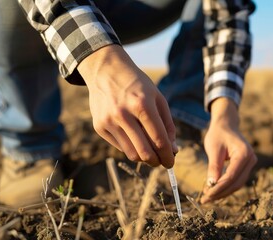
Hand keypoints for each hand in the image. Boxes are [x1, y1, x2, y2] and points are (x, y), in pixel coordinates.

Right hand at [78, 44, 177, 167]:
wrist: (106, 71)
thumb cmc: (137, 85)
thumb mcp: (157, 98)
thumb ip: (167, 124)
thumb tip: (173, 150)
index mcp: (142, 105)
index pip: (159, 139)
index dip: (167, 155)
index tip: (171, 162)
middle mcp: (123, 114)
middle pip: (144, 152)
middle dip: (156, 161)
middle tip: (162, 162)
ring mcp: (109, 121)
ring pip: (131, 153)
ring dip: (144, 158)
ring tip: (151, 153)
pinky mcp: (99, 126)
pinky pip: (120, 146)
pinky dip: (131, 147)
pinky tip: (135, 139)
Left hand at [201, 98, 256, 203]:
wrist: (226, 124)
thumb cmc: (218, 134)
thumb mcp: (213, 149)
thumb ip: (214, 167)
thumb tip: (211, 186)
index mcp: (244, 153)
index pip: (231, 176)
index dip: (219, 188)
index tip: (206, 196)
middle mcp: (251, 159)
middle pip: (236, 183)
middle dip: (220, 193)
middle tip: (205, 200)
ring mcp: (250, 163)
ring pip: (237, 184)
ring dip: (223, 192)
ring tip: (208, 197)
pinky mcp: (246, 166)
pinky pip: (237, 180)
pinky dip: (226, 187)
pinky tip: (214, 191)